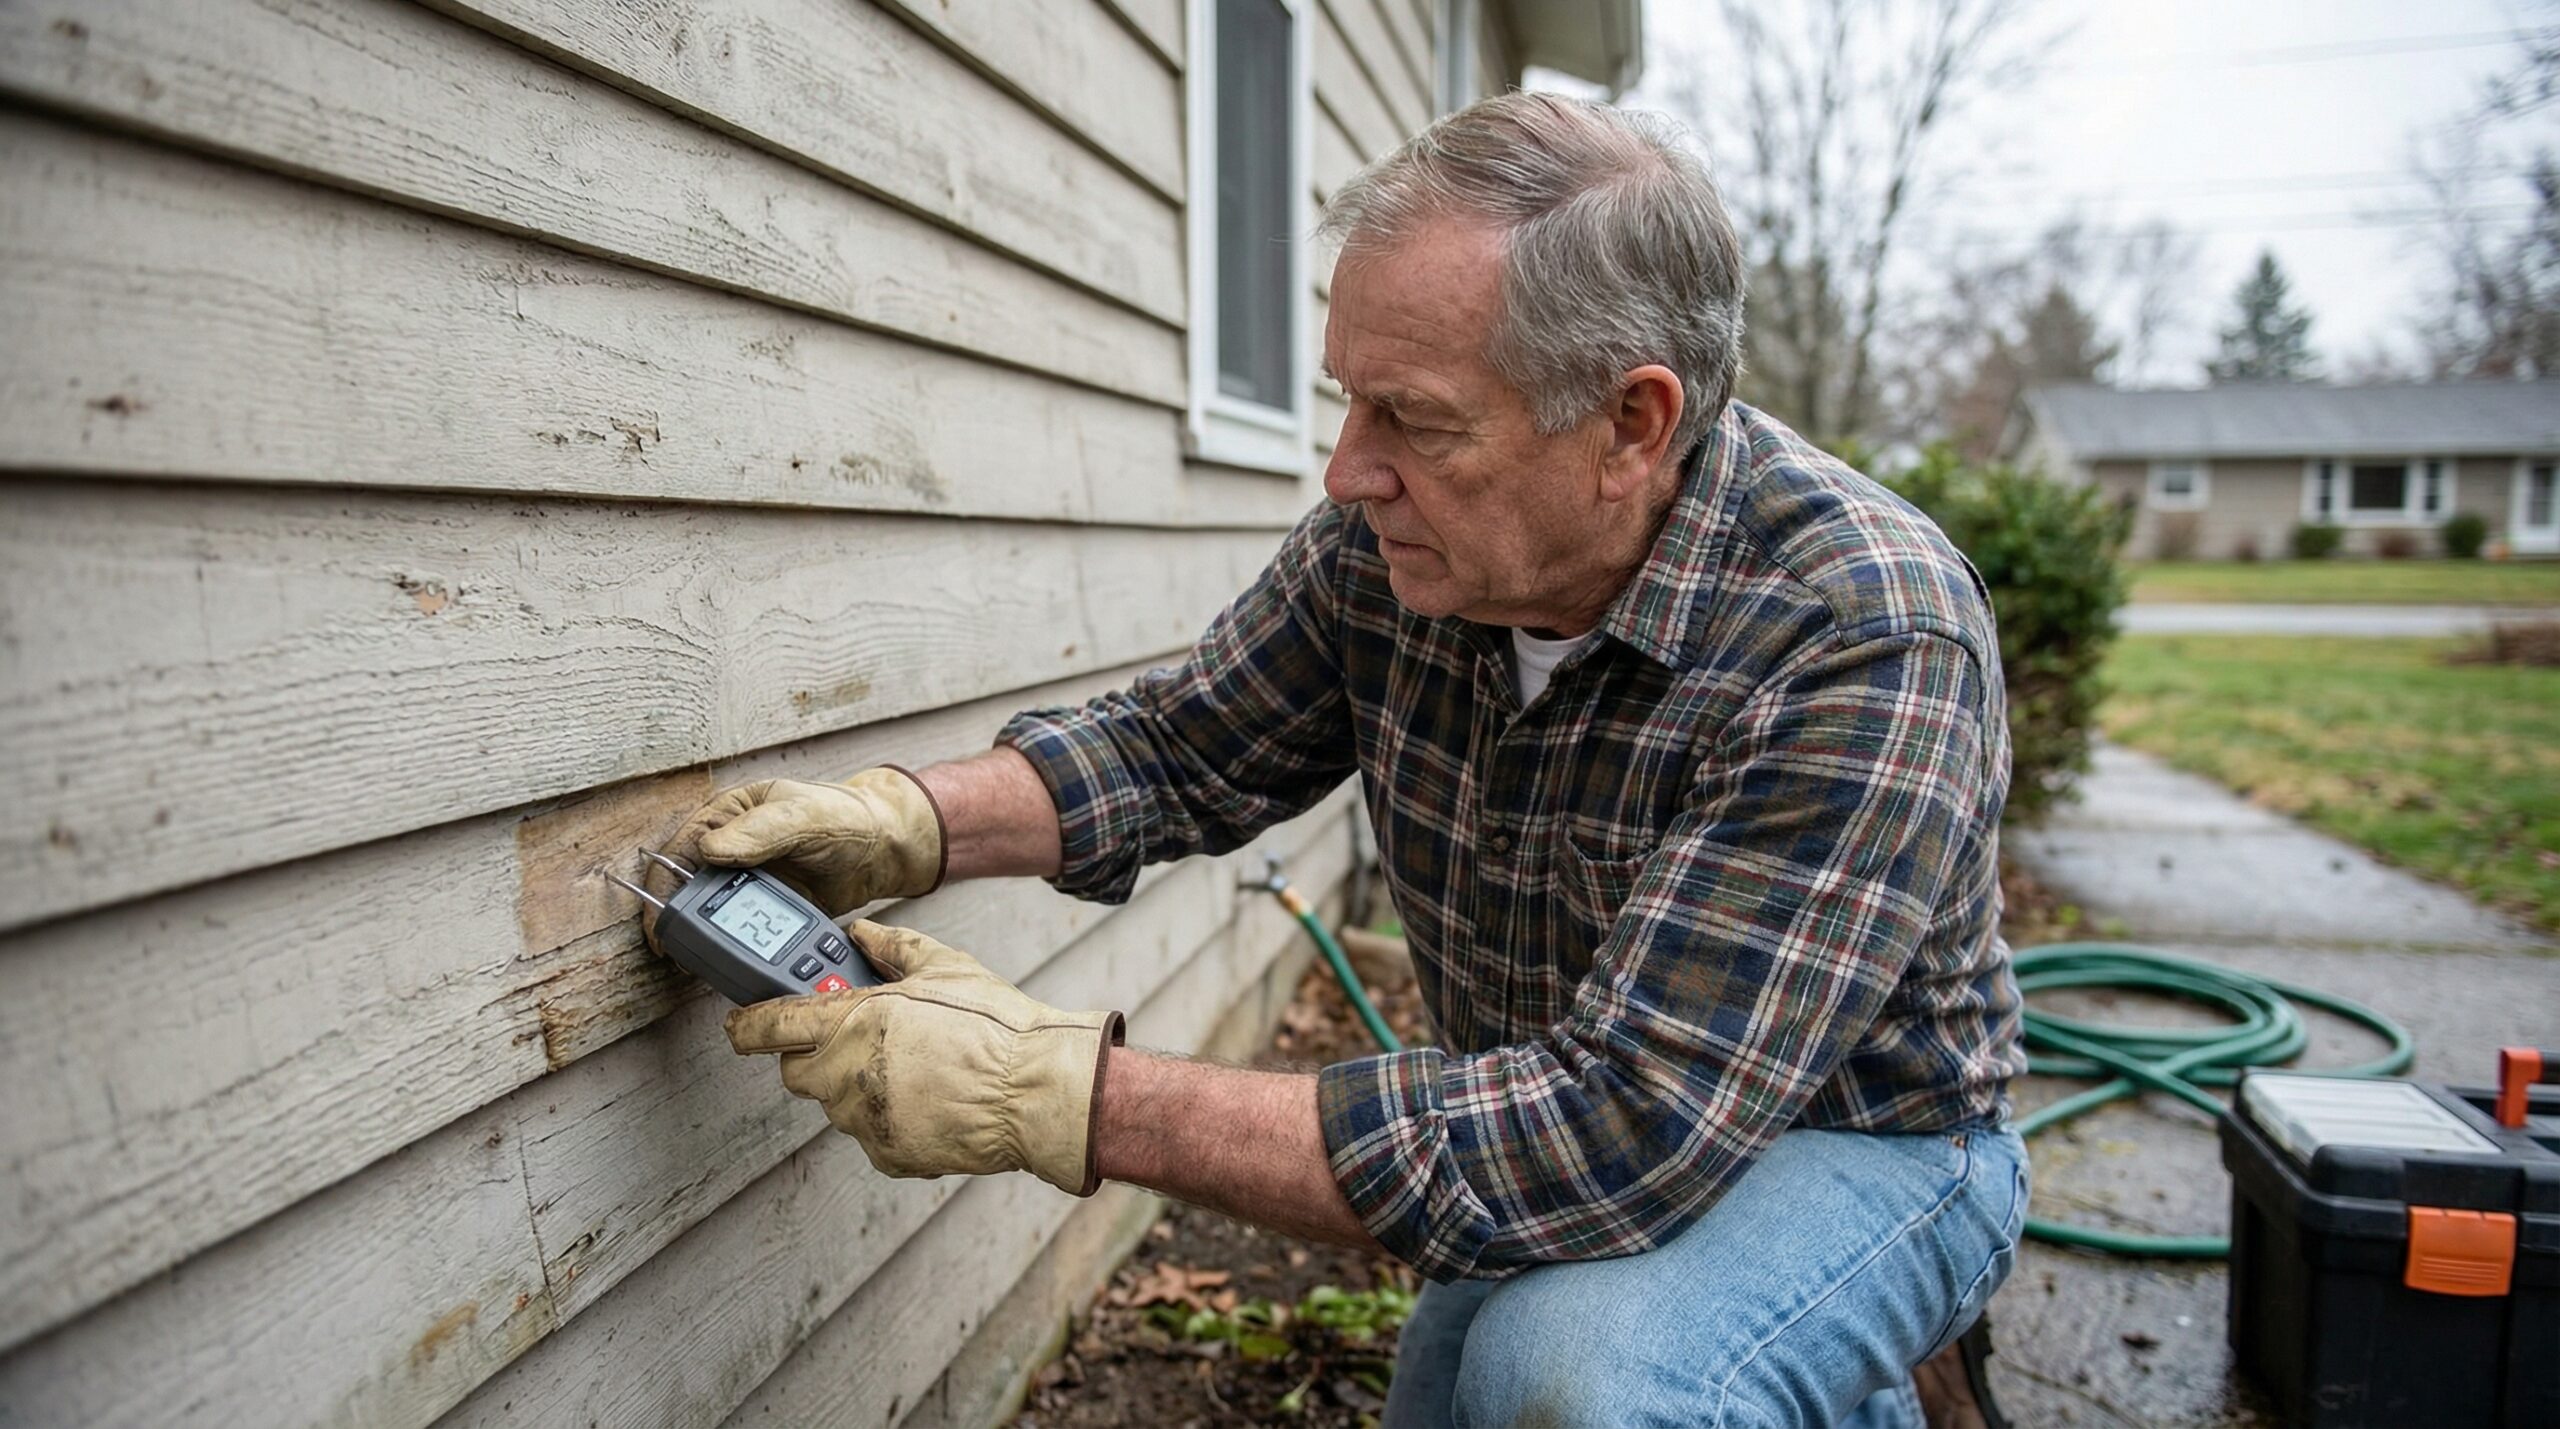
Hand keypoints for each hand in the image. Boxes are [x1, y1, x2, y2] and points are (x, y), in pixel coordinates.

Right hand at [643, 768, 946, 948]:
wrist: (884, 848)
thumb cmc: (846, 817)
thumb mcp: (803, 815)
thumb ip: (762, 831)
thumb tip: (711, 849)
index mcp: (731, 816)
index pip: (681, 850)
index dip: (663, 886)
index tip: (659, 921)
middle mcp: (732, 848)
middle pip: (688, 888)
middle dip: (679, 920)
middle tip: (676, 953)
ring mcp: (749, 881)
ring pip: (712, 913)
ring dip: (707, 938)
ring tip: (703, 963)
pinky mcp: (767, 909)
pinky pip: (742, 931)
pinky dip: (736, 947)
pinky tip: (735, 964)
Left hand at [723, 921, 1124, 1195]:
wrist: (1035, 1090)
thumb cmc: (994, 1026)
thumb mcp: (944, 967)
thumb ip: (892, 948)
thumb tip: (861, 934)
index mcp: (852, 1021)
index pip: (769, 1026)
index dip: (748, 1025)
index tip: (741, 1026)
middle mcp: (846, 1074)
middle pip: (795, 1072)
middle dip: (814, 1055)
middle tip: (856, 1040)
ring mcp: (864, 1119)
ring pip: (836, 1104)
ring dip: (855, 1086)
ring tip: (913, 1069)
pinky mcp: (887, 1153)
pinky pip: (870, 1133)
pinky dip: (888, 1118)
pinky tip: (928, 1100)